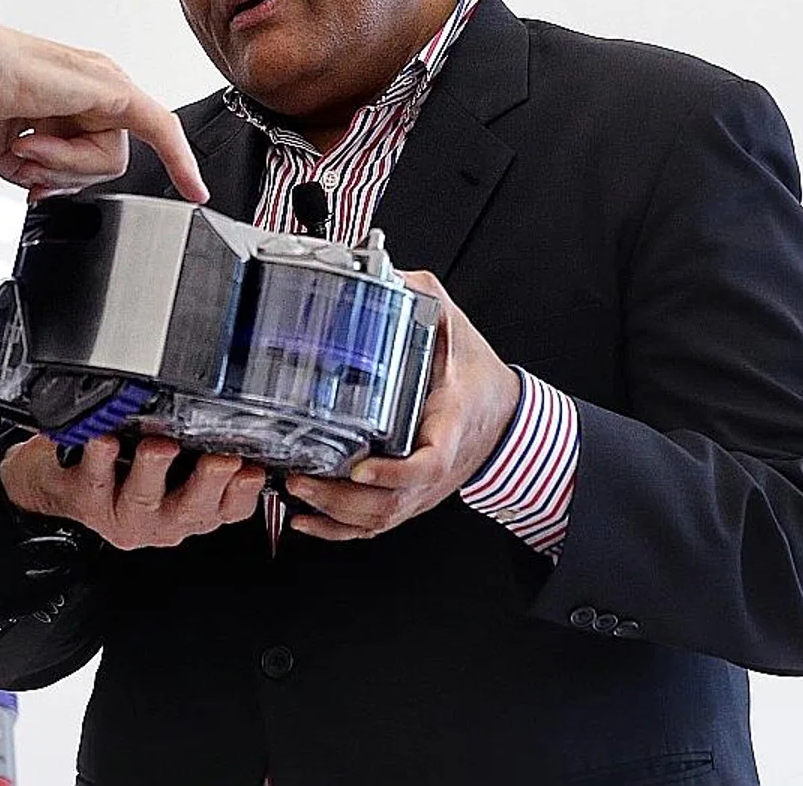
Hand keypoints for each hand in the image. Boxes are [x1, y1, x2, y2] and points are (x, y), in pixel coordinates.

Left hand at [0, 2, 207, 202]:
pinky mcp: (21, 157)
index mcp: (109, 93)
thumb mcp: (104, 86)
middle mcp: (83, 115)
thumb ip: (151, 116)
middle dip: (73, 162)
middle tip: (45, 142)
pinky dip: (26, 180)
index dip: (179, 162)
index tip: (196, 191)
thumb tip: (172, 139)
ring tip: (25, 145)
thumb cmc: (23, 63)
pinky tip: (15, 158)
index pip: (157, 132)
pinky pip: (40, 189)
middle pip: (109, 167)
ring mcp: (53, 137)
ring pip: (76, 182)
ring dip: (47, 169)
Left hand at [0, 434, 263, 550]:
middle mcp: (160, 518)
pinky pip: (95, 479)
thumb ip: (203, 448)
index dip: (243, 493)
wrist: (59, 482)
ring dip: (154, 471)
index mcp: (190, 508)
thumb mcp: (174, 465)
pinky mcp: (86, 499)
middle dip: (208, 483)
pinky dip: (100, 457)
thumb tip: (237, 419)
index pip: (229, 508)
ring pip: (143, 498)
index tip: (252, 470)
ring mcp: (122, 513)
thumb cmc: (123, 469)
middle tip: (219, 460)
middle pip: (192, 509)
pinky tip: (104, 441)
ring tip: (159, 448)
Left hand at [285, 270, 520, 540]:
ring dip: (334, 513)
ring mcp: (423, 488)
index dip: (393, 473)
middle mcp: (435, 466)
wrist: (506, 415)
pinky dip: (339, 531)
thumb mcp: (455, 326)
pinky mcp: (411, 497)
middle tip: (301, 477)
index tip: (360, 467)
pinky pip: (375, 527)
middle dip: (341, 498)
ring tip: (296, 491)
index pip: (427, 463)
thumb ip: (422, 297)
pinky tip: (307, 521)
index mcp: (449, 425)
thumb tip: (384, 270)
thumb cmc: (478, 376)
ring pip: (380, 519)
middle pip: (391, 502)